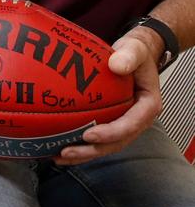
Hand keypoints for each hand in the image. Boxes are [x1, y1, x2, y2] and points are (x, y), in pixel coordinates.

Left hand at [55, 28, 162, 164]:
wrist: (134, 54)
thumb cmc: (135, 53)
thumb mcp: (135, 49)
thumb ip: (129, 55)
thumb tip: (116, 64)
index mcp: (147, 106)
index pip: (131, 125)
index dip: (111, 133)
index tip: (89, 135)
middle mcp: (137, 120)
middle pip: (116, 142)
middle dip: (92, 150)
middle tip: (67, 151)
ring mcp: (124, 123)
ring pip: (106, 145)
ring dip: (83, 153)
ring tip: (59, 156)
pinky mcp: (111, 122)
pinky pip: (97, 138)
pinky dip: (80, 145)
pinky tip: (58, 147)